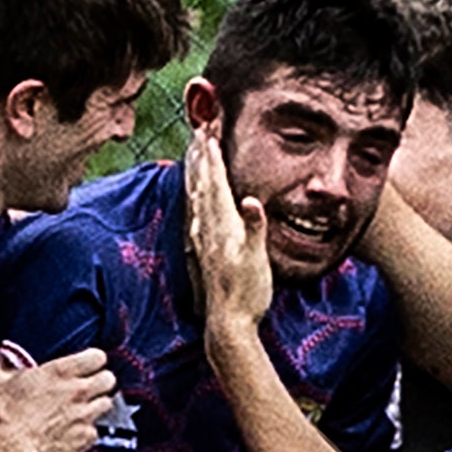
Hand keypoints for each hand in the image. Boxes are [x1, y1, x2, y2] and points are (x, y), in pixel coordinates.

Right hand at [0, 341, 115, 451]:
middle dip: (100, 382)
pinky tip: (71, 432)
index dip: (92, 361)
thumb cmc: (1, 416)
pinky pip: (95, 431)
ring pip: (107, 403)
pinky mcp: (85, 439)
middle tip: (85, 388)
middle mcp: (78, 392)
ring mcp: (84, 416)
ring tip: (79, 410)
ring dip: (96, 405)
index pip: (98, 357)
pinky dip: (86, 431)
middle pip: (109, 379)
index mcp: (60, 372)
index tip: (84, 366)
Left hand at [179, 123, 274, 336]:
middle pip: (200, 183)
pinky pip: (196, 210)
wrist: (228, 322)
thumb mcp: (256, 260)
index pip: (214, 183)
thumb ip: (255, 228)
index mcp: (221, 226)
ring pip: (195, 195)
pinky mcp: (203, 248)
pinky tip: (196, 193)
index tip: (208, 132)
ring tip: (195, 150)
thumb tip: (252, 201)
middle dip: (200, 155)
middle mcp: (206, 228)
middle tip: (198, 129)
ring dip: (196, 170)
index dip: (212, 157)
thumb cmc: (246, 292)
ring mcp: (202, 238)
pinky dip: (196, 192)